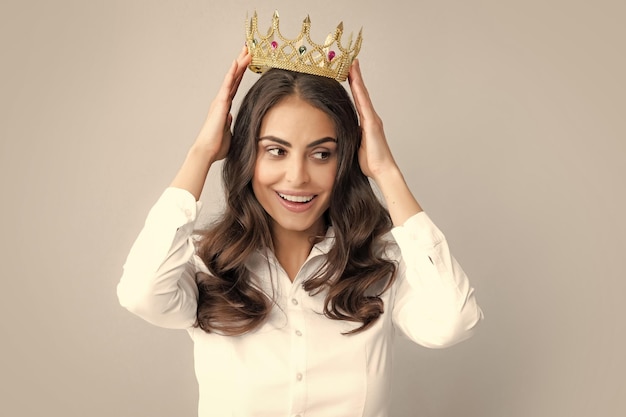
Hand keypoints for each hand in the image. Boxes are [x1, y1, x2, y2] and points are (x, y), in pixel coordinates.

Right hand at [170, 47, 250, 199]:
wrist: (207, 152)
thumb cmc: (217, 146)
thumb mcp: (230, 134)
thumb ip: (231, 125)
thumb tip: (231, 119)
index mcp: (225, 107)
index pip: (235, 86)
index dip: (241, 74)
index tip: (247, 62)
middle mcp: (222, 101)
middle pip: (234, 78)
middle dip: (241, 63)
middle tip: (248, 49)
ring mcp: (220, 101)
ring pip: (231, 78)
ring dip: (239, 64)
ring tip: (246, 50)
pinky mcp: (220, 104)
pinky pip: (227, 85)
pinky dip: (232, 73)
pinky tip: (237, 62)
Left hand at [348, 59, 397, 179]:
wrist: (382, 170)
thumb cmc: (370, 162)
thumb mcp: (355, 145)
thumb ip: (350, 136)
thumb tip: (339, 133)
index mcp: (366, 123)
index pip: (357, 100)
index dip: (353, 85)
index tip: (347, 71)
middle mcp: (371, 117)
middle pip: (361, 92)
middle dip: (355, 76)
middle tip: (349, 60)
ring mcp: (372, 119)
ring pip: (362, 94)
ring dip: (357, 78)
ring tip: (351, 63)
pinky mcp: (372, 123)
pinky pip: (363, 102)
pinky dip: (359, 89)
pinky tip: (354, 79)